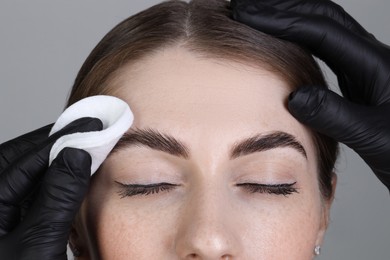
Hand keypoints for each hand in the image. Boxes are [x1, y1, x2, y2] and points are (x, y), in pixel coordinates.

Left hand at [0, 117, 101, 258]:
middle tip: (88, 131)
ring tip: (81, 149)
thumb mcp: (38, 244)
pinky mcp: (4, 223)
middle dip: (55, 144)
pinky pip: (24, 193)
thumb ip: (58, 197)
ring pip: (22, 175)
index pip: (25, 158)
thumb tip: (78, 156)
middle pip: (19, 160)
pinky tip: (66, 179)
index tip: (91, 125)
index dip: (61, 138)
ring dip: (52, 162)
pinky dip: (47, 183)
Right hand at [231, 0, 389, 189]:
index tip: (246, 15)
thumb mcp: (373, 137)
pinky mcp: (357, 77)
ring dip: (288, 17)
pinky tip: (281, 42)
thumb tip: (294, 96)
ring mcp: (363, 64)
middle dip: (281, 7)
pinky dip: (297, 38)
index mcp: (374, 64)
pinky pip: (323, 47)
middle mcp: (368, 56)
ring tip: (256, 16)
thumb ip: (334, 115)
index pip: (320, 30)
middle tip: (244, 6)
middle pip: (321, 15)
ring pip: (322, 27)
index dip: (280, 20)